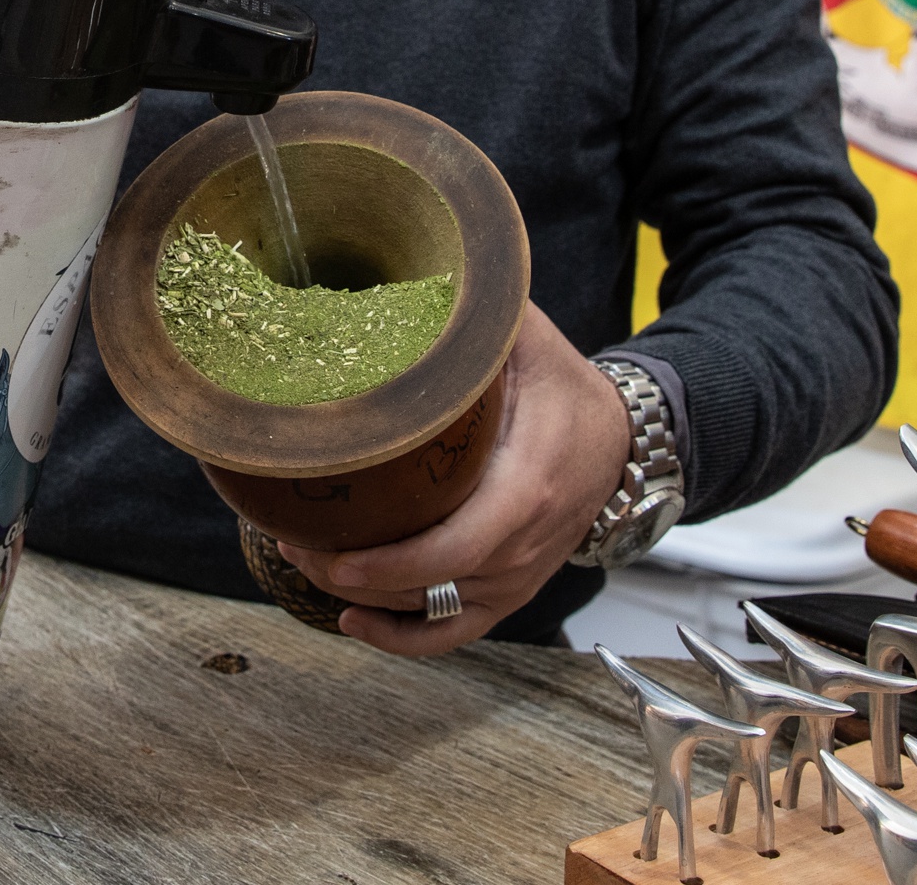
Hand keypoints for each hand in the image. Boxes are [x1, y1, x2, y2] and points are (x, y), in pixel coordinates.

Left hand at [279, 303, 631, 655]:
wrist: (622, 440)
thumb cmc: (564, 385)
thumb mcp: (523, 337)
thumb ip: (469, 316)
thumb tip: (400, 278)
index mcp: (531, 481)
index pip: (462, 542)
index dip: (394, 562)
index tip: (334, 551)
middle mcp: (526, 541)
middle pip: (434, 582)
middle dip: (356, 574)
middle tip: (294, 540)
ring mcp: (519, 574)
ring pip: (434, 609)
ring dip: (366, 596)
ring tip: (304, 558)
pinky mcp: (511, 590)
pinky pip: (455, 630)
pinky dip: (403, 637)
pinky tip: (352, 620)